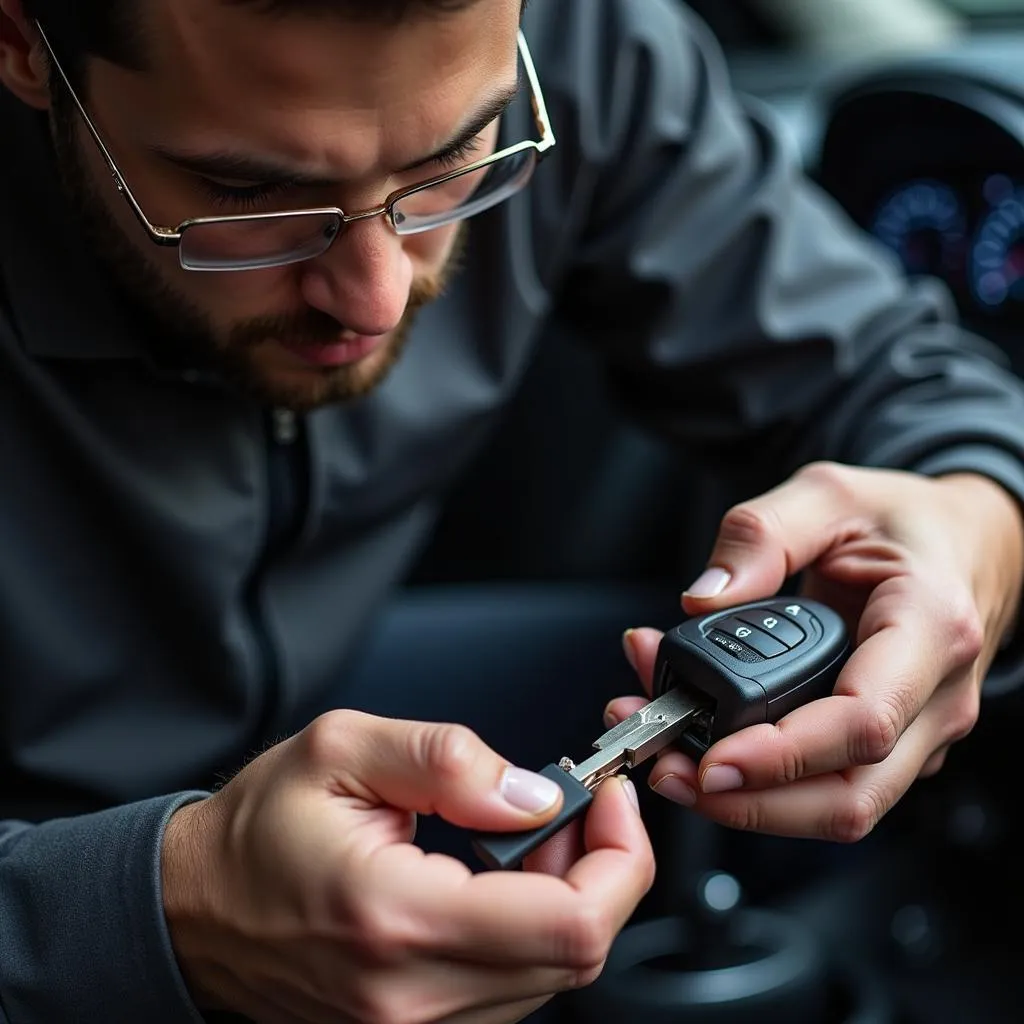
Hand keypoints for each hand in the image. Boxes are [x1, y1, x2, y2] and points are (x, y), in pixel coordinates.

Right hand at [161, 710, 653, 1023]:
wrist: (195, 907)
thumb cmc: (259, 829)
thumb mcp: (344, 748)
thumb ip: (449, 761)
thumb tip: (535, 794)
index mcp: (397, 917)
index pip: (569, 924)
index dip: (619, 858)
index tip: (610, 800)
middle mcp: (411, 994)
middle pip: (576, 955)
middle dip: (599, 869)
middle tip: (570, 806)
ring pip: (552, 975)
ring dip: (565, 899)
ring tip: (522, 837)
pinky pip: (513, 988)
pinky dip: (531, 930)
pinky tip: (500, 879)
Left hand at [607, 462, 1023, 841]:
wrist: (973, 544)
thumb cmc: (908, 520)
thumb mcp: (829, 495)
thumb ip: (761, 535)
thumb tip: (702, 598)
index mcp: (931, 626)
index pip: (862, 723)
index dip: (783, 755)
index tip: (712, 759)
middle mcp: (936, 697)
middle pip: (848, 796)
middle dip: (749, 803)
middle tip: (669, 774)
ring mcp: (920, 731)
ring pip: (838, 806)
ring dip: (748, 800)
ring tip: (670, 760)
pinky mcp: (894, 746)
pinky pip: (829, 782)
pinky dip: (764, 777)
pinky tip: (708, 741)